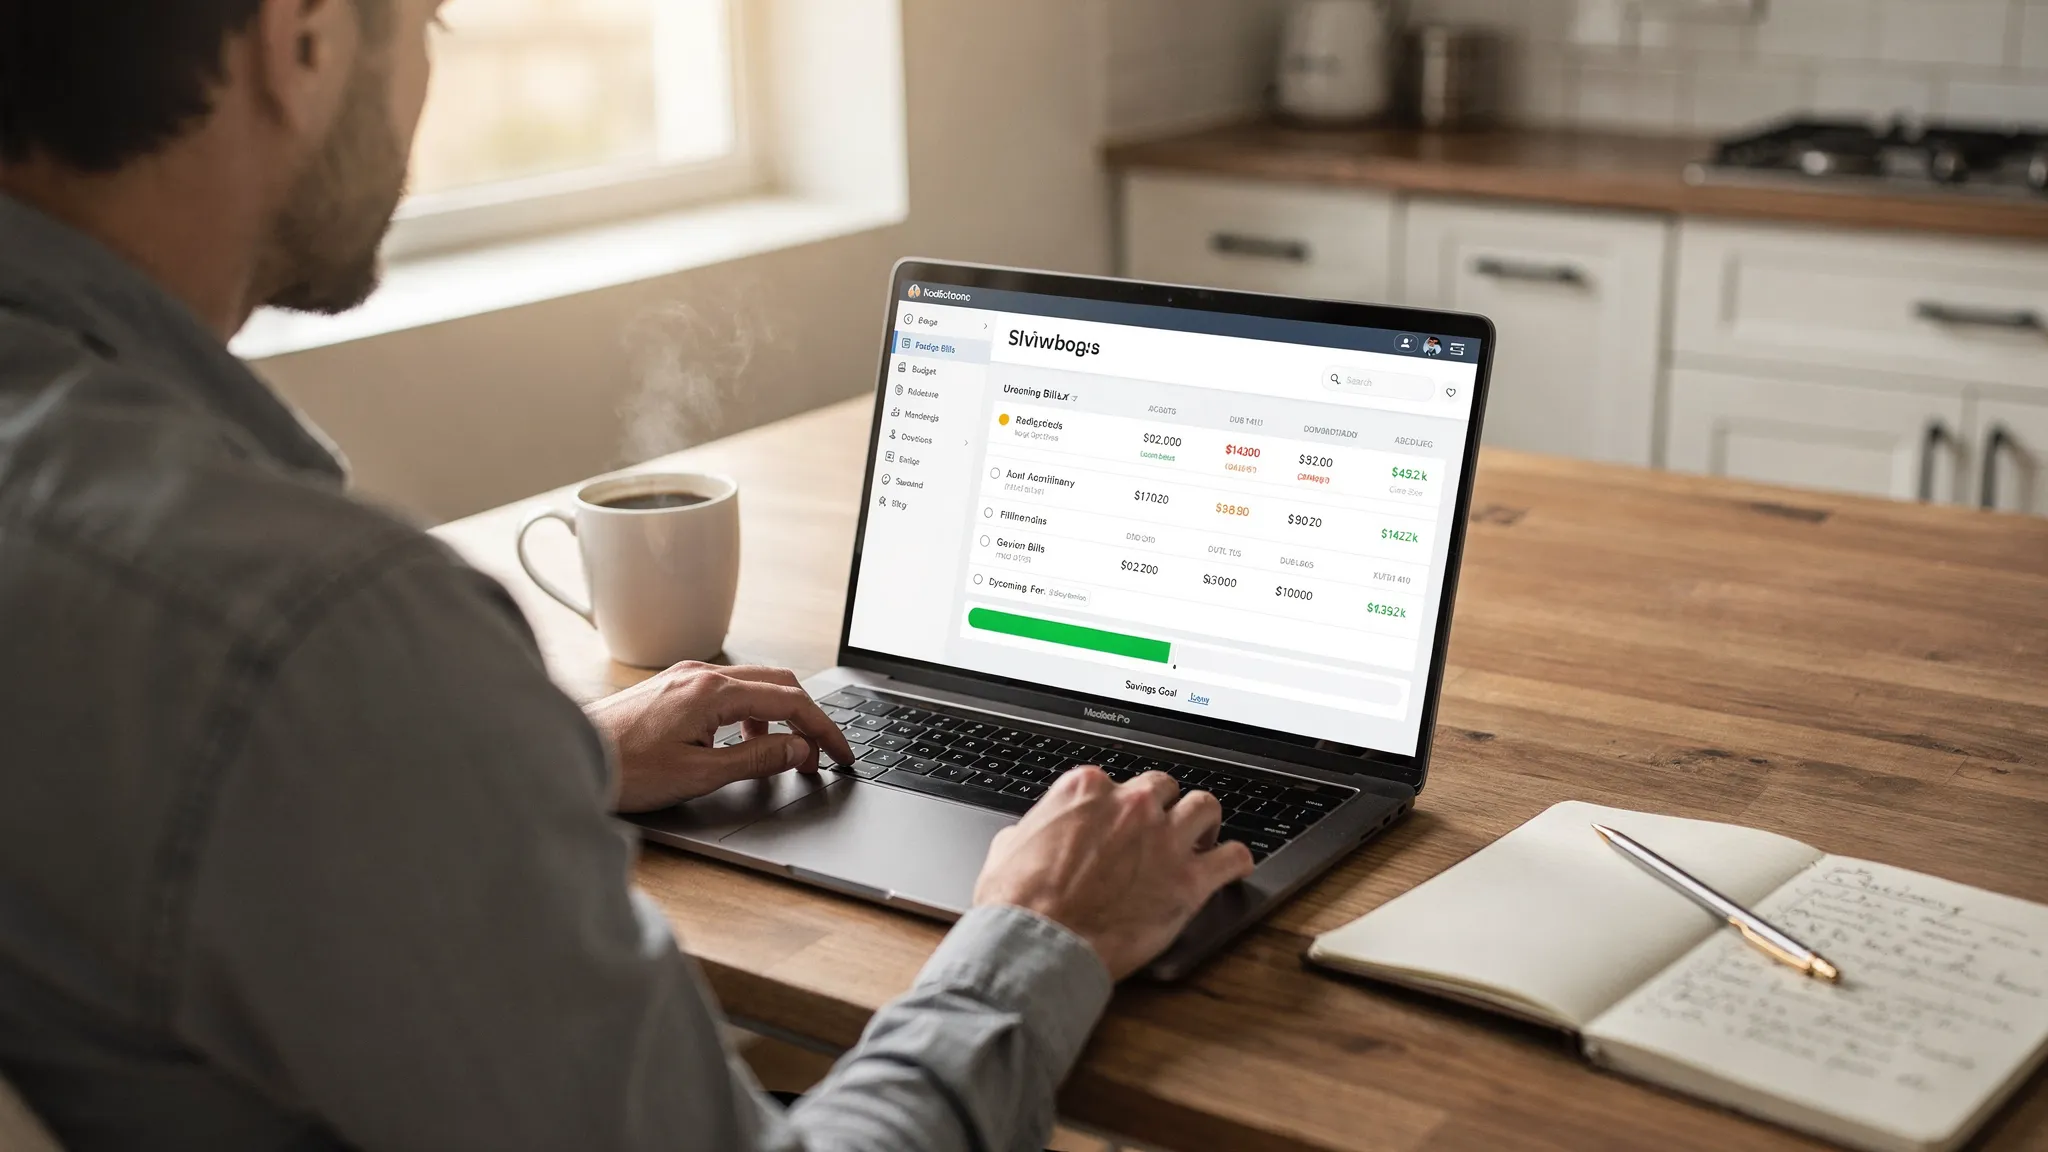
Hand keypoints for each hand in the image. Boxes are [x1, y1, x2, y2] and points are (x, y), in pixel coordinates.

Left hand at [587, 663, 855, 812]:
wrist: (563, 756)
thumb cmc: (622, 770)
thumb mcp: (699, 775)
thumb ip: (756, 760)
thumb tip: (799, 750)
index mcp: (713, 692)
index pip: (790, 702)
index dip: (824, 730)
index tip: (842, 755)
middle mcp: (701, 675)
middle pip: (778, 685)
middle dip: (808, 720)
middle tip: (824, 756)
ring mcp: (684, 678)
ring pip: (753, 687)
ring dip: (778, 718)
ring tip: (785, 758)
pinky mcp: (671, 688)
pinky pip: (727, 693)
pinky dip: (750, 716)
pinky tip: (742, 745)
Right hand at [973, 767, 1254, 980]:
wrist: (1038, 944)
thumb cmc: (1018, 904)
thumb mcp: (1007, 849)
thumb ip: (1032, 830)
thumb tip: (1028, 835)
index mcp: (1086, 790)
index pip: (1117, 781)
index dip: (1118, 807)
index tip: (1119, 824)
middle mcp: (1131, 805)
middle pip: (1164, 787)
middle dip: (1163, 807)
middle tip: (1159, 831)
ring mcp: (1164, 839)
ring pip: (1206, 807)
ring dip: (1203, 823)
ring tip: (1200, 839)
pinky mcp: (1188, 880)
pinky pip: (1234, 857)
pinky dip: (1236, 861)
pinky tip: (1232, 867)